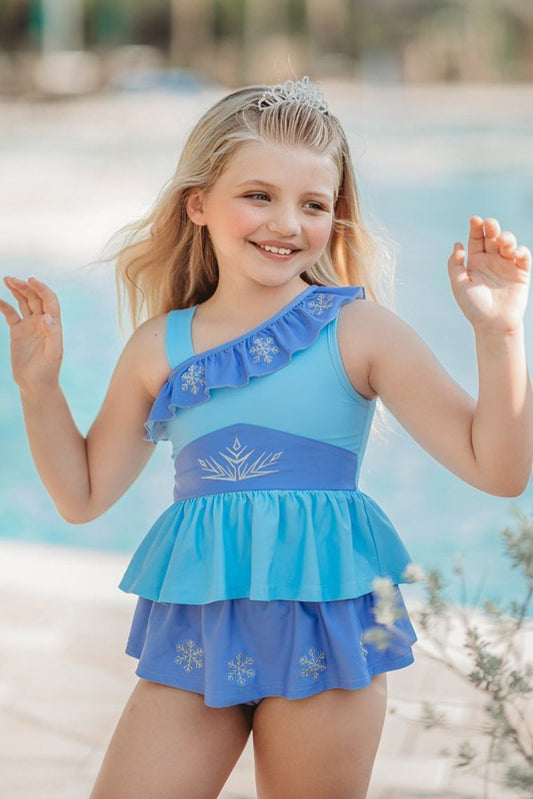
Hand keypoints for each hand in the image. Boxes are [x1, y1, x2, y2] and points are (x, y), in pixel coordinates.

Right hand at [0, 277, 62, 392]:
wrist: (36, 385)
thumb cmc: (48, 370)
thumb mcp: (53, 353)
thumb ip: (53, 334)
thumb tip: (46, 316)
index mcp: (53, 325)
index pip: (49, 301)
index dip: (42, 289)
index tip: (31, 280)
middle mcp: (42, 322)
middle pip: (35, 298)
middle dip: (24, 287)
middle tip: (11, 279)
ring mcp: (30, 326)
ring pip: (23, 303)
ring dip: (16, 291)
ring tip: (7, 279)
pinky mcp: (18, 332)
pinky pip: (11, 314)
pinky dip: (4, 306)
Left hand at [448, 217, 530, 333]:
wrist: (493, 324)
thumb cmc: (474, 307)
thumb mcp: (459, 285)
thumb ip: (455, 265)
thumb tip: (457, 245)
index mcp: (475, 262)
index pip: (476, 239)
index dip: (476, 228)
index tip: (475, 220)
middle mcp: (491, 260)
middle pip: (492, 237)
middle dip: (492, 227)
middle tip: (490, 224)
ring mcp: (507, 265)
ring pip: (509, 243)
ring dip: (507, 238)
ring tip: (503, 242)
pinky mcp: (521, 272)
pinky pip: (523, 256)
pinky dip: (521, 251)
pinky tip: (514, 252)